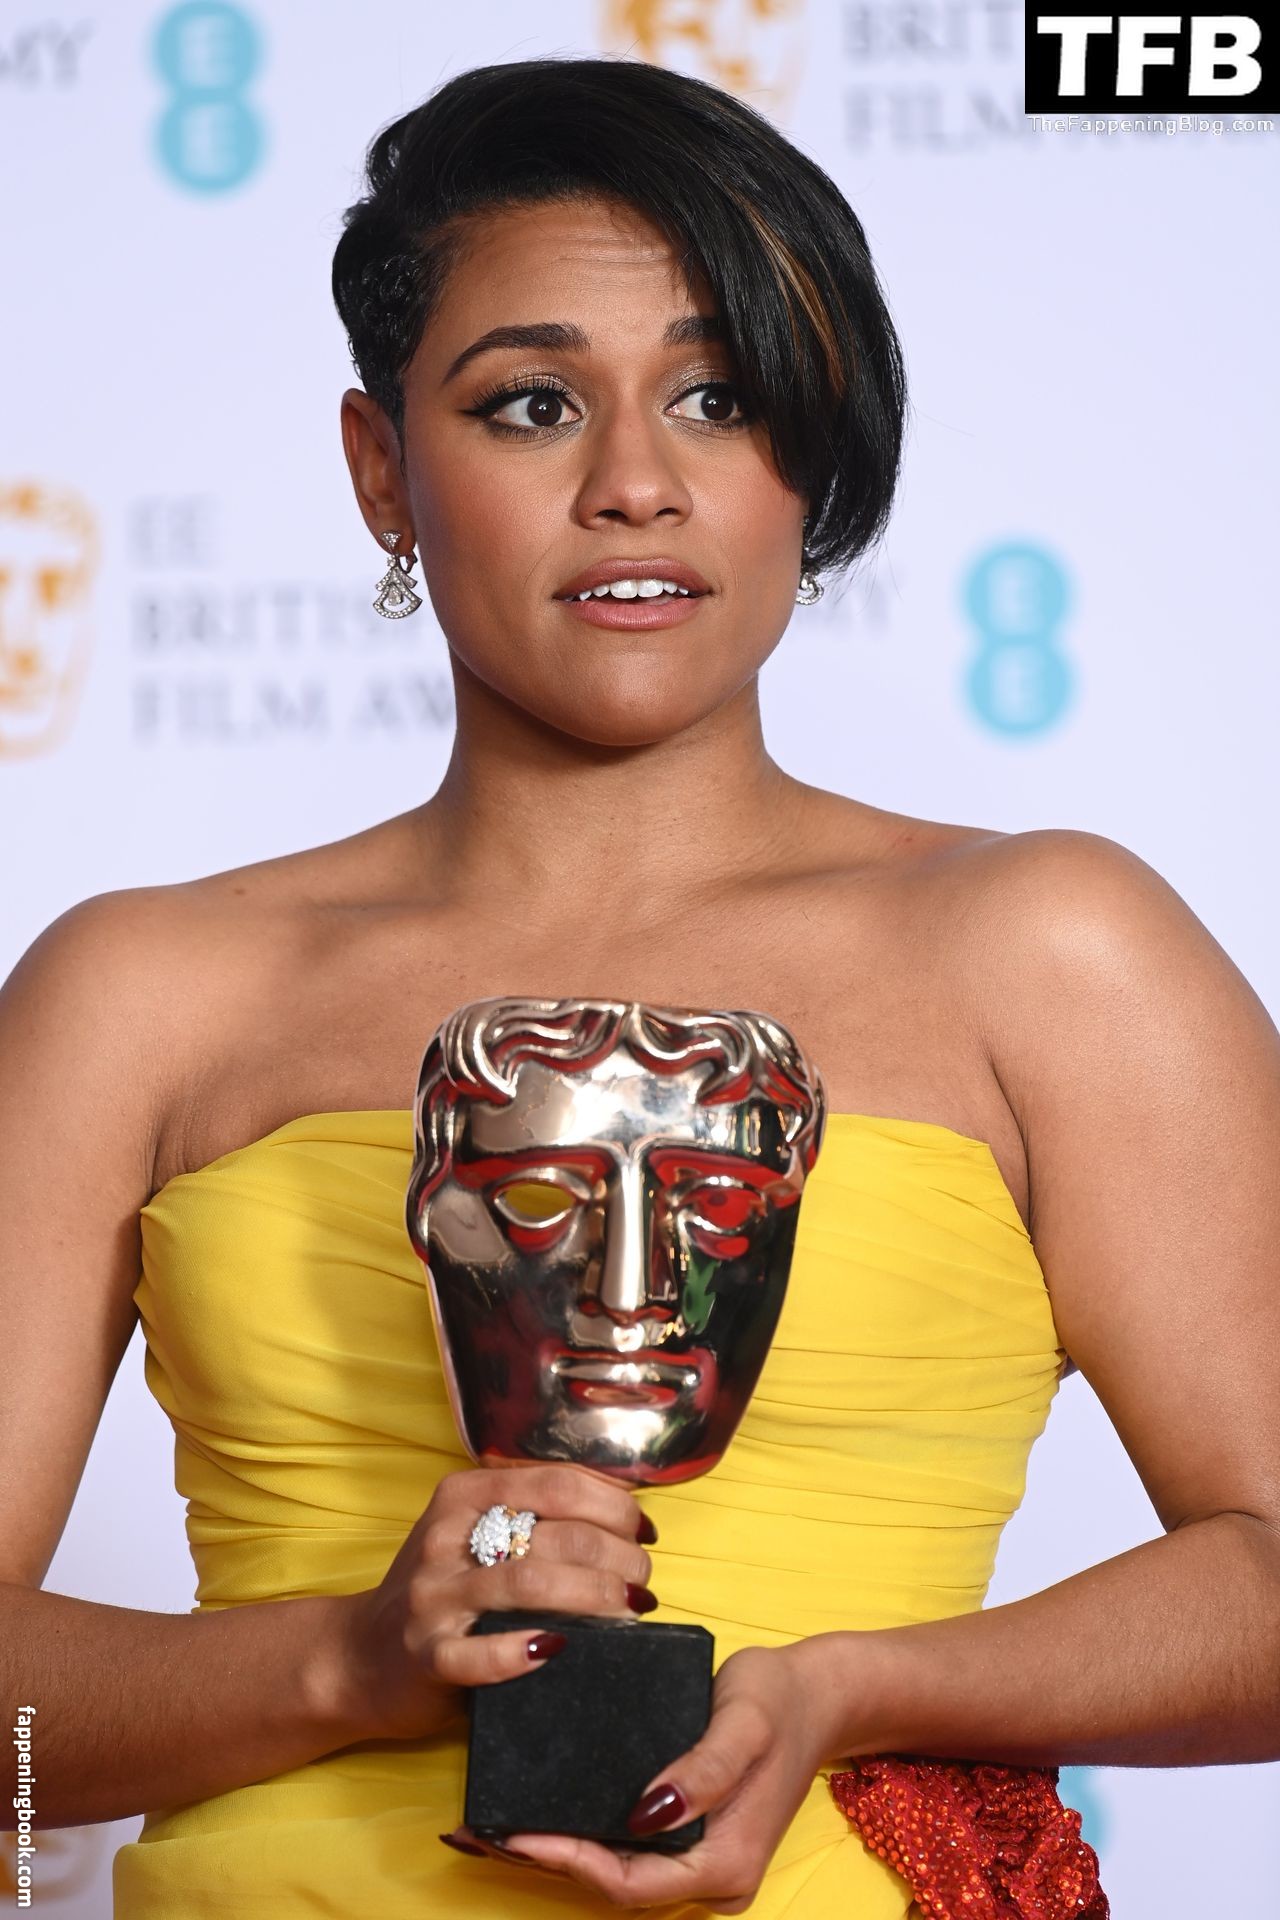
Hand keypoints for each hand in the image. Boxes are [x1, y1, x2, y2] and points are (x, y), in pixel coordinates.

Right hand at [325, 1457, 656, 1744]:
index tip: (644, 1532)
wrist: (359, 1657)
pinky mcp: (425, 1654)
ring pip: (530, 1583)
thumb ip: (534, 1515)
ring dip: (595, 1597)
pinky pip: (480, 1654)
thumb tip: (625, 1513)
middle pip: (555, 1534)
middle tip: (641, 1582)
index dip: (614, 1505)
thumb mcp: (477, 1533)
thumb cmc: (442, 1591)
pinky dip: (523, 1652)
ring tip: (628, 1612)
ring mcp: (433, 1595)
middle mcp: (446, 1536)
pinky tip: (558, 1649)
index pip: (557, 1482)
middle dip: (617, 1557)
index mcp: (465, 1494)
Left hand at [447, 1638, 846, 1912]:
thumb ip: (704, 1769)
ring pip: (623, 1874)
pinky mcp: (693, 1838)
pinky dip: (588, 1838)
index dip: (573, 1863)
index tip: (519, 1835)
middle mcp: (714, 1877)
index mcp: (727, 1861)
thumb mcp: (745, 1721)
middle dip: (554, 1863)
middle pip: (620, 1886)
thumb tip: (648, 1814)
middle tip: (486, 1832)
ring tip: (501, 1825)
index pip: (634, 1882)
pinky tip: (548, 1813)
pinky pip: (633, 1852)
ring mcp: (703, 1862)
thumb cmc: (779, 1701)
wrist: (817, 1695)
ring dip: (565, 1854)